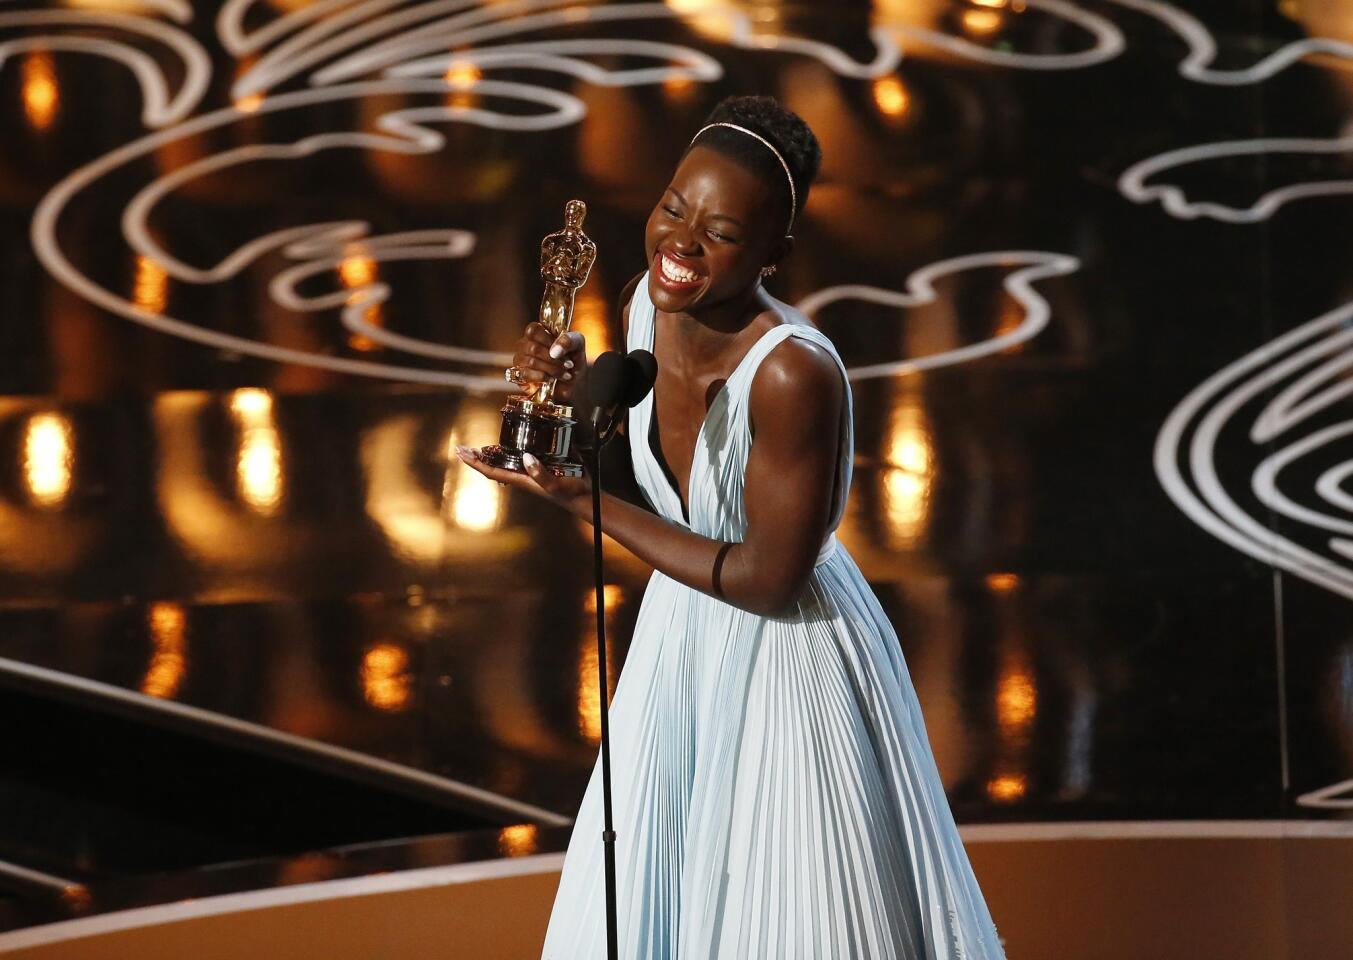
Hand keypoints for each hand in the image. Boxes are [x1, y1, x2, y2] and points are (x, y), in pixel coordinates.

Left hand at [454, 445, 591, 515]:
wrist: (586, 495)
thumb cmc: (570, 493)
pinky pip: (526, 452)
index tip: (462, 453)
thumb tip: (526, 457)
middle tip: (462, 448)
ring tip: (480, 445)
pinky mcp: (545, 461)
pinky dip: (517, 445)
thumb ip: (541, 473)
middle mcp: (524, 473)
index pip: (492, 471)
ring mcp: (533, 467)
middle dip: (478, 457)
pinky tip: (514, 438)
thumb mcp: (555, 485)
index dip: (476, 463)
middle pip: (495, 465)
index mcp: (522, 479)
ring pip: (508, 458)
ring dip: (494, 451)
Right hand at [512, 323, 586, 401]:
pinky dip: (543, 377)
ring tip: (565, 374)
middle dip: (554, 359)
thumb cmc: (573, 359)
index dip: (547, 340)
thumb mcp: (578, 345)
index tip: (561, 350)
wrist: (573, 382)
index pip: (533, 330)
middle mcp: (525, 344)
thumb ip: (569, 341)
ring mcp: (520, 360)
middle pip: (533, 348)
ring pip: (531, 362)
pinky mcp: (520, 375)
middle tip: (569, 365)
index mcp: (538, 332)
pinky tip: (551, 379)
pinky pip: (526, 374)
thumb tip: (554, 351)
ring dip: (552, 369)